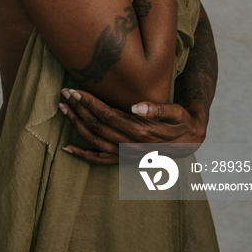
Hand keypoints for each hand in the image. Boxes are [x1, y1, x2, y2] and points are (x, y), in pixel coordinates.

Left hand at [59, 88, 207, 163]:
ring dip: (76, 124)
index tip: (75, 90)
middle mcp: (129, 145)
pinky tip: (67, 148)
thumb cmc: (179, 121)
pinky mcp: (123, 160)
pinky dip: (82, 154)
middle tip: (64, 93)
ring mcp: (125, 154)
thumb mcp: (175, 112)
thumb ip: (157, 108)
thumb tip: (136, 105)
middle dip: (78, 108)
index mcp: (140, 130)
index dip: (90, 102)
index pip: (108, 114)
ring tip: (62, 109)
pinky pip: (99, 160)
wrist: (188, 143)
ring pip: (94, 140)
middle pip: (97, 125)